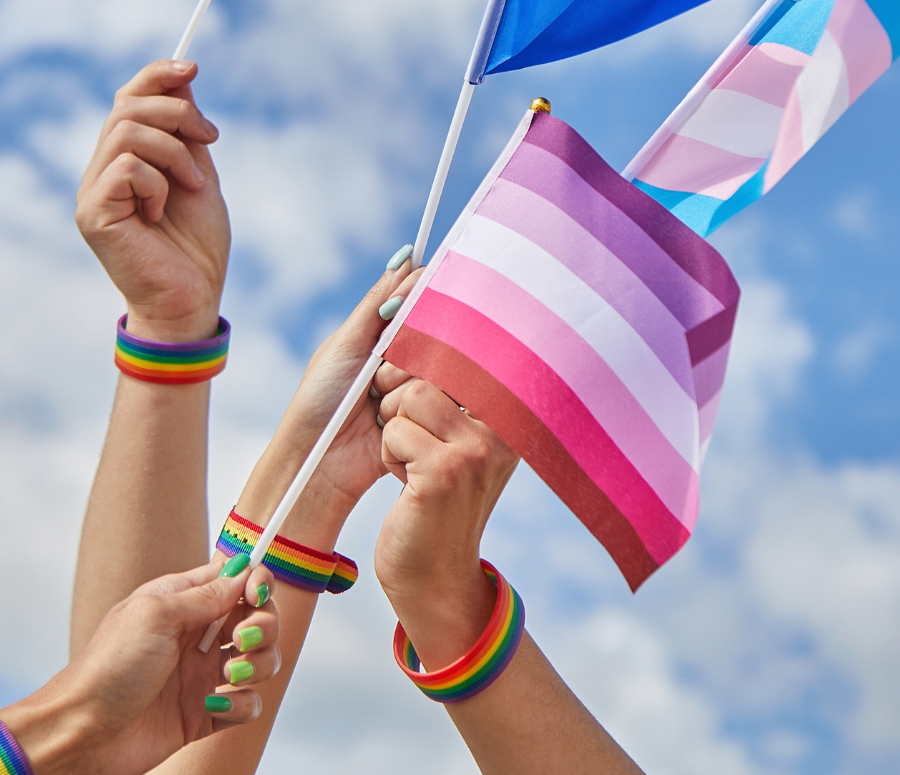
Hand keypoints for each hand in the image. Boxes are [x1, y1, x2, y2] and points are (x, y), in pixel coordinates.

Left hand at [1, 560, 280, 774]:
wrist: (82, 733)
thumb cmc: (108, 667)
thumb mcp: (155, 615)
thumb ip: (205, 595)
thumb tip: (243, 571)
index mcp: (181, 603)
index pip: (234, 580)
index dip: (255, 582)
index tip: (257, 593)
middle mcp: (196, 637)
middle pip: (256, 619)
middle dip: (264, 626)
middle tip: (244, 639)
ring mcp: (201, 676)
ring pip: (260, 661)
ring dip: (258, 665)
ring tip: (228, 676)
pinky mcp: (205, 714)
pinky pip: (247, 705)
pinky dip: (241, 706)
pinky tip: (213, 706)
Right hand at [76, 60, 228, 340]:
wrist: (192, 298)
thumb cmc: (196, 246)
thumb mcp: (197, 173)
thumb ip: (185, 130)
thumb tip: (182, 74)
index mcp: (123, 159)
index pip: (127, 99)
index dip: (156, 75)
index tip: (193, 67)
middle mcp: (100, 171)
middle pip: (126, 106)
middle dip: (176, 111)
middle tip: (210, 136)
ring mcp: (91, 192)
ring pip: (126, 131)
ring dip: (173, 150)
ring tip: (191, 183)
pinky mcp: (91, 213)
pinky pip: (126, 167)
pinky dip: (157, 182)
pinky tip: (161, 212)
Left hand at [231, 253, 422, 544]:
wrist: (319, 462)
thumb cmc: (320, 400)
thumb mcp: (345, 345)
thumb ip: (378, 303)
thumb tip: (406, 255)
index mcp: (385, 332)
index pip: (422, 300)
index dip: (426, 299)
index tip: (412, 314)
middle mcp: (407, 356)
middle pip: (436, 335)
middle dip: (404, 358)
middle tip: (375, 379)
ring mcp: (419, 387)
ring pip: (440, 370)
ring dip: (404, 389)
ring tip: (375, 406)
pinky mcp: (428, 419)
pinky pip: (442, 404)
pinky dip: (413, 411)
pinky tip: (387, 422)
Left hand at [372, 368, 518, 669]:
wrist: (432, 579)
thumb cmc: (432, 504)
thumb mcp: (459, 445)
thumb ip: (458, 391)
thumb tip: (430, 320)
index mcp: (510, 416)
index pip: (471, 352)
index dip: (432, 353)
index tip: (416, 378)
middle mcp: (503, 430)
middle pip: (432, 368)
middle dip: (402, 394)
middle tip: (410, 435)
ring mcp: (477, 450)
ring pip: (409, 396)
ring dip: (394, 429)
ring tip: (413, 465)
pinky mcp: (445, 471)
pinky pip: (395, 430)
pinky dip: (389, 454)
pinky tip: (408, 486)